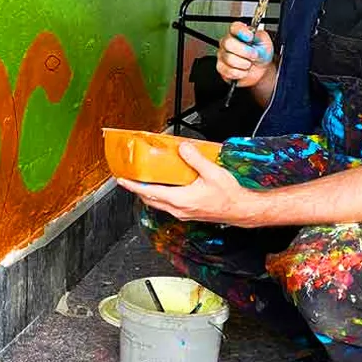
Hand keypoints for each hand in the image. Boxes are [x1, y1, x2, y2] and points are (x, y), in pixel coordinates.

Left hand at [116, 142, 259, 226]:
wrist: (240, 210)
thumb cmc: (228, 196)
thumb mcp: (212, 173)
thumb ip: (195, 159)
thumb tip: (183, 148)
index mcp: (180, 200)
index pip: (150, 192)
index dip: (133, 186)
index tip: (122, 180)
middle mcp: (178, 209)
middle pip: (150, 199)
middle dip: (137, 189)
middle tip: (129, 178)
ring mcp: (183, 213)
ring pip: (159, 203)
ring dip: (149, 193)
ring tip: (144, 181)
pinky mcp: (188, 213)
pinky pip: (168, 205)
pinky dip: (160, 196)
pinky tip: (166, 187)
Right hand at [217, 21, 273, 87]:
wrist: (260, 68)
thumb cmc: (261, 53)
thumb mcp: (265, 42)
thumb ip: (259, 36)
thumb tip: (252, 34)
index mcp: (237, 32)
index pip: (234, 27)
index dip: (242, 32)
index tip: (250, 37)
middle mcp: (227, 41)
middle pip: (228, 43)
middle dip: (245, 51)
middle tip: (254, 55)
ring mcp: (222, 54)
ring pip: (229, 59)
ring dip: (244, 64)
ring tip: (248, 63)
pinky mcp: (221, 67)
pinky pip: (229, 71)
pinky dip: (240, 73)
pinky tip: (243, 70)